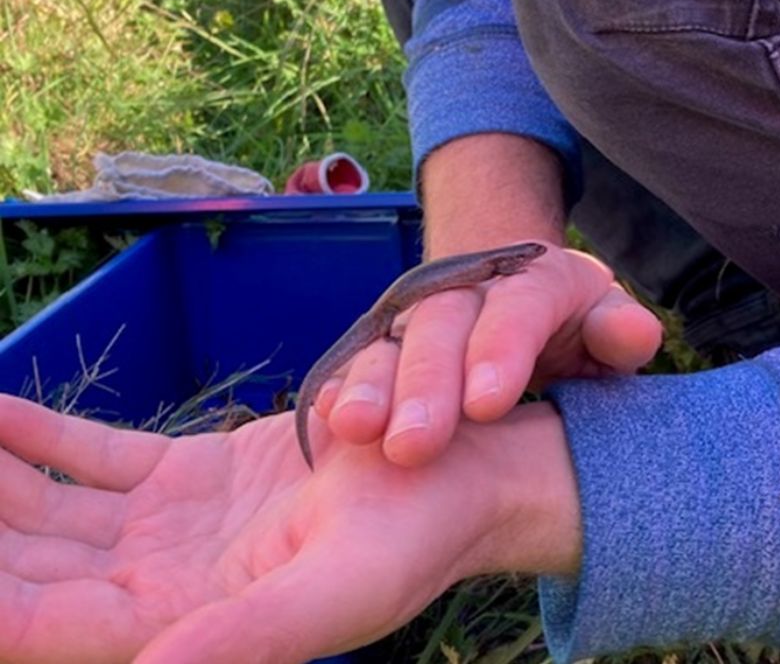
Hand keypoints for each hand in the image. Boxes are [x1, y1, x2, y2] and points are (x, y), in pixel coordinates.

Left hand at [0, 394, 577, 663]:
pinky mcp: (181, 474)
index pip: (48, 626)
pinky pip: (91, 453)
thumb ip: (242, 640)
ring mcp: (162, 527)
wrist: (444, 478)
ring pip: (46, 506)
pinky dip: (38, 433)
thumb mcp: (334, 594)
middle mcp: (156, 586)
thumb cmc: (406, 544)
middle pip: (29, 565)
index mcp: (183, 628)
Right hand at [315, 240, 661, 466]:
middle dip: (425, 380)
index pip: (518, 305)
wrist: (511, 297)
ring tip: (353, 430)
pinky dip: (341, 384)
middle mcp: (470, 287)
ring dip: (370, 384)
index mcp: (536, 279)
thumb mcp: (603, 325)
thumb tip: (633, 334)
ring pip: (391, 337)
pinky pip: (358, 355)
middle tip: (413, 446)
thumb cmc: (569, 326)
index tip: (486, 405)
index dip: (499, 348)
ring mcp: (421, 310)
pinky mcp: (386, 338)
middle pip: (443, 322)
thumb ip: (618, 333)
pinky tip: (325, 421)